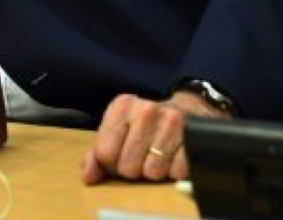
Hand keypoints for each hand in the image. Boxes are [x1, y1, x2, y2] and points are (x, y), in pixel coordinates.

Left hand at [80, 91, 228, 184]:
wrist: (186, 111)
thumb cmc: (144, 125)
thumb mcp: (118, 130)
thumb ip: (97, 154)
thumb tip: (88, 177)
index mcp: (122, 106)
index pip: (104, 153)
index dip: (110, 164)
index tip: (119, 157)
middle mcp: (146, 111)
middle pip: (128, 167)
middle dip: (133, 170)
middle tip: (141, 158)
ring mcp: (172, 123)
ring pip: (152, 173)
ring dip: (154, 172)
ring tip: (157, 156)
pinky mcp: (194, 138)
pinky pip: (177, 173)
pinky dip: (174, 172)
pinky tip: (173, 157)